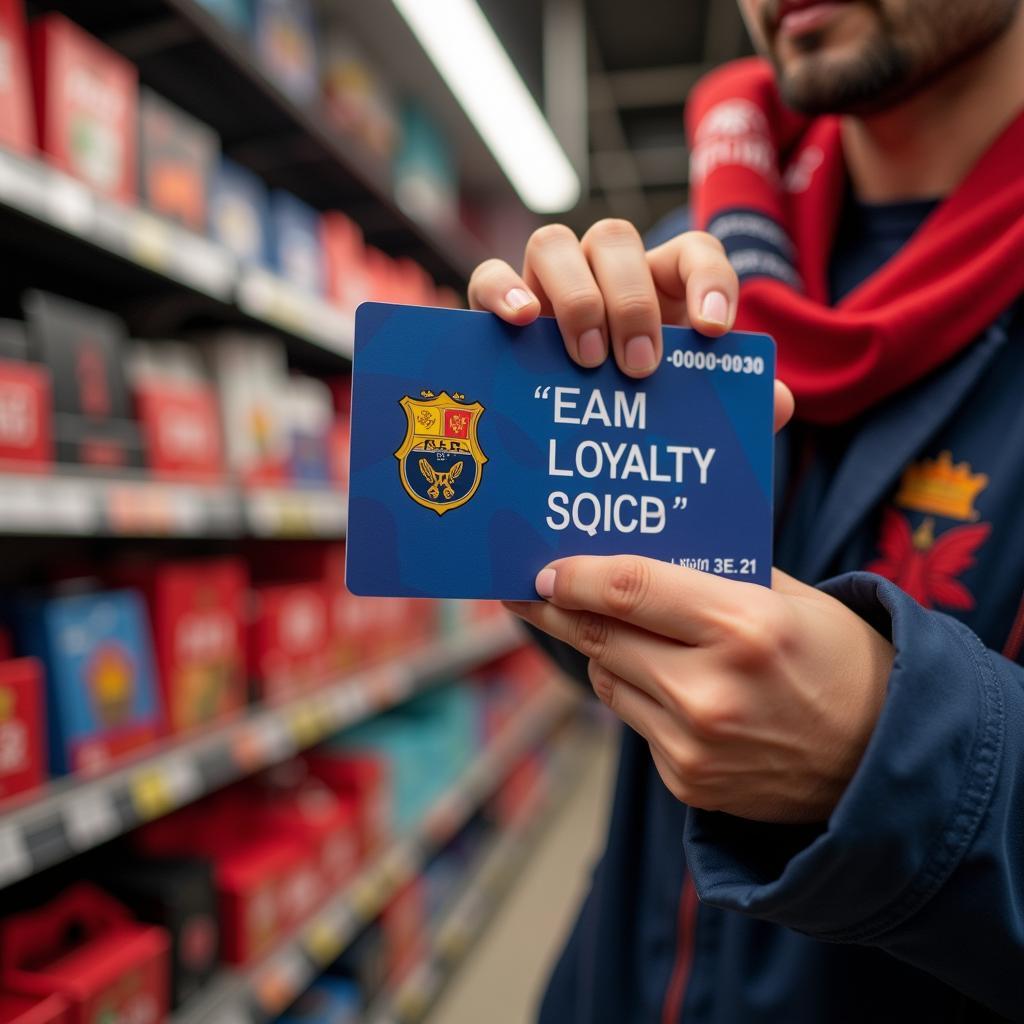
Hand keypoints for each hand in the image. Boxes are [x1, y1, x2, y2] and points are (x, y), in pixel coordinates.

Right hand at [468, 220, 793, 427]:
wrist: (576, 430)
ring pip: (553, 244)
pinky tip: (521, 321)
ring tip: (588, 358)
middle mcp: (604, 272)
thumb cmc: (638, 406)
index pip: (692, 252)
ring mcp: (549, 284)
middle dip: (631, 301)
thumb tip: (773, 402)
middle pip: (615, 238)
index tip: (714, 332)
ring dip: (574, 297)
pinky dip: (501, 290)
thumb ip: (730, 396)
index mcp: (660, 285)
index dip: (709, 281)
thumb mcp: (685, 403)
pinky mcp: (502, 303)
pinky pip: (489, 276)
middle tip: (641, 367)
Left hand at [507, 558, 893, 822]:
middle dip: (555, 610)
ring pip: (607, 677)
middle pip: (601, 636)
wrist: (882, 761)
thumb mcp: (792, 597)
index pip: (629, 588)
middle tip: (524, 592)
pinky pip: (634, 719)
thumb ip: (714, 573)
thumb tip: (633, 552)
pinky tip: (673, 684)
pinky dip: (639, 693)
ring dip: (603, 650)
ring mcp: (695, 745)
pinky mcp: (687, 781)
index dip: (574, 575)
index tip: (542, 569)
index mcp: (745, 627)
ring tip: (619, 630)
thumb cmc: (839, 660)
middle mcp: (712, 691)